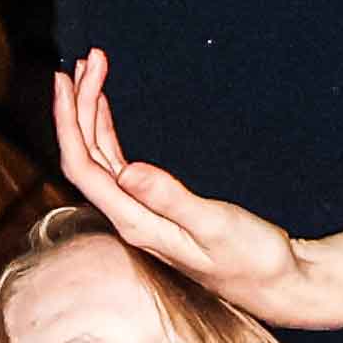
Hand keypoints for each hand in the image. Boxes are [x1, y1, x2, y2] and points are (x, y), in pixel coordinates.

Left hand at [54, 48, 340, 324]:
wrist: (275, 285)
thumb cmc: (252, 259)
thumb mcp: (214, 225)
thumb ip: (171, 199)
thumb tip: (128, 171)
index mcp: (135, 221)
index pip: (83, 166)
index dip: (69, 121)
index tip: (66, 79)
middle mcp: (130, 217)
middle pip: (85, 156)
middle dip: (80, 105)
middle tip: (87, 58)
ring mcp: (140, 213)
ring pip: (99, 157)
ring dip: (91, 113)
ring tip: (91, 69)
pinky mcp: (155, 208)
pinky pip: (116, 163)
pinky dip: (107, 130)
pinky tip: (105, 109)